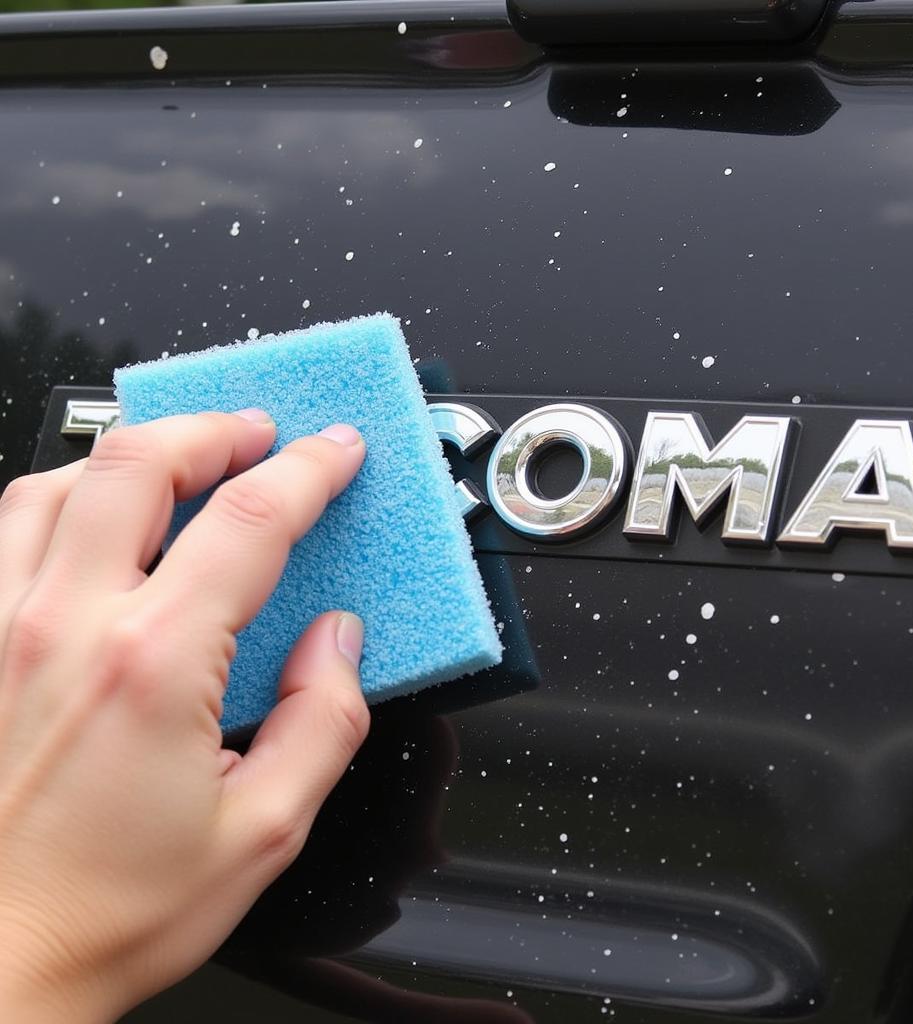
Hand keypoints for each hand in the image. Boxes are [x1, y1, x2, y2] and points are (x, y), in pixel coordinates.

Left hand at [0, 410, 369, 1022]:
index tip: (336, 451)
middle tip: (257, 432)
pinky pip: (2, 532)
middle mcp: (65, 627)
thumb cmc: (110, 912)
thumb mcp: (262, 832)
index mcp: (153, 665)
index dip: (309, 471)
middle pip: (138, 463)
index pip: (251, 521)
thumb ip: (321, 722)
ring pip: (54, 481)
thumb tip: (338, 643)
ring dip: (131, 452)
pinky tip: (89, 516)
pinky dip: (56, 498)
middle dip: (212, 429)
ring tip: (179, 460)